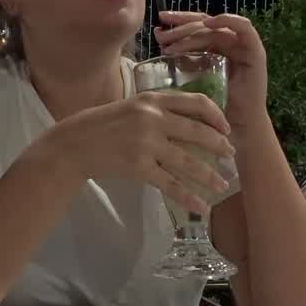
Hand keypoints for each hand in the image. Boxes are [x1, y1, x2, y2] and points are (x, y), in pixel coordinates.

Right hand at [47, 91, 234, 214]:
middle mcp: (152, 119)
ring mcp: (146, 144)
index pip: (196, 102)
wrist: (74, 145)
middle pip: (197, 132)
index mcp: (152, 100)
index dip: (216, 116)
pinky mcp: (139, 167)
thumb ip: (158, 110)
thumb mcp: (132, 107)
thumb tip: (190, 121)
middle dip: (219, 146)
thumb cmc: (102, 125)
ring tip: (222, 184)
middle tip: (231, 155)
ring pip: (188, 162)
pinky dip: (188, 197)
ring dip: (209, 175)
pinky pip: (171, 184)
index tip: (226, 128)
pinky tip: (201, 206)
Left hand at [154, 12, 268, 128]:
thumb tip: (161, 42)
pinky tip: (209, 23)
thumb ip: (182, 60)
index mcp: (215, 48)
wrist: (237, 128)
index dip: (177, 23)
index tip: (158, 26)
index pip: (196, 27)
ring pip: (217, 28)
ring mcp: (243, 46)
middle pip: (204, 24)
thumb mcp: (192, 79)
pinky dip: (227, 20)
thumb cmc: (214, 108)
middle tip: (161, 35)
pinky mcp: (255, 51)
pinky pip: (244, 28)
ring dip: (193, 30)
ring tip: (172, 42)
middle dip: (180, 27)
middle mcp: (229, 44)